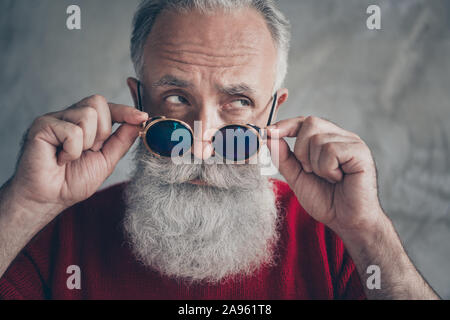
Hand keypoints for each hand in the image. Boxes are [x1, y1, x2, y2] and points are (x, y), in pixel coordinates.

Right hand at [8, 95, 147, 220]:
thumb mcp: (106, 161)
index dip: (126, 110)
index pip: (108, 107)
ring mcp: (55, 118)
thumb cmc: (72, 181)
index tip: (142, 117)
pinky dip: (72, 151)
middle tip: (90, 151)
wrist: (49, 199)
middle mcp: (70, 116)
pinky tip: (60, 159)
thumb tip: (139, 122)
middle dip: (103, 131)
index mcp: (85, 124)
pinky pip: (72, 131)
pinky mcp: (42, 125)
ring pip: (87, 115)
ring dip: (87, 143)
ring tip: (72, 157)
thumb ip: (122, 141)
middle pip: (98, 102)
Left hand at [267, 116, 382, 235]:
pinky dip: (327, 169)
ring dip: (315, 165)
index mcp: (327, 139)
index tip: (268, 132)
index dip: (285, 125)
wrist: (347, 221)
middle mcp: (341, 137)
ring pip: (319, 139)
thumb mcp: (296, 177)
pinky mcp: (360, 152)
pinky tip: (338, 179)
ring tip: (328, 178)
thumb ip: (283, 157)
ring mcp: (353, 143)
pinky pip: (332, 150)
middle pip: (310, 123)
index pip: (304, 121)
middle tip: (310, 171)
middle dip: (301, 150)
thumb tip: (268, 137)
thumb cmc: (326, 200)